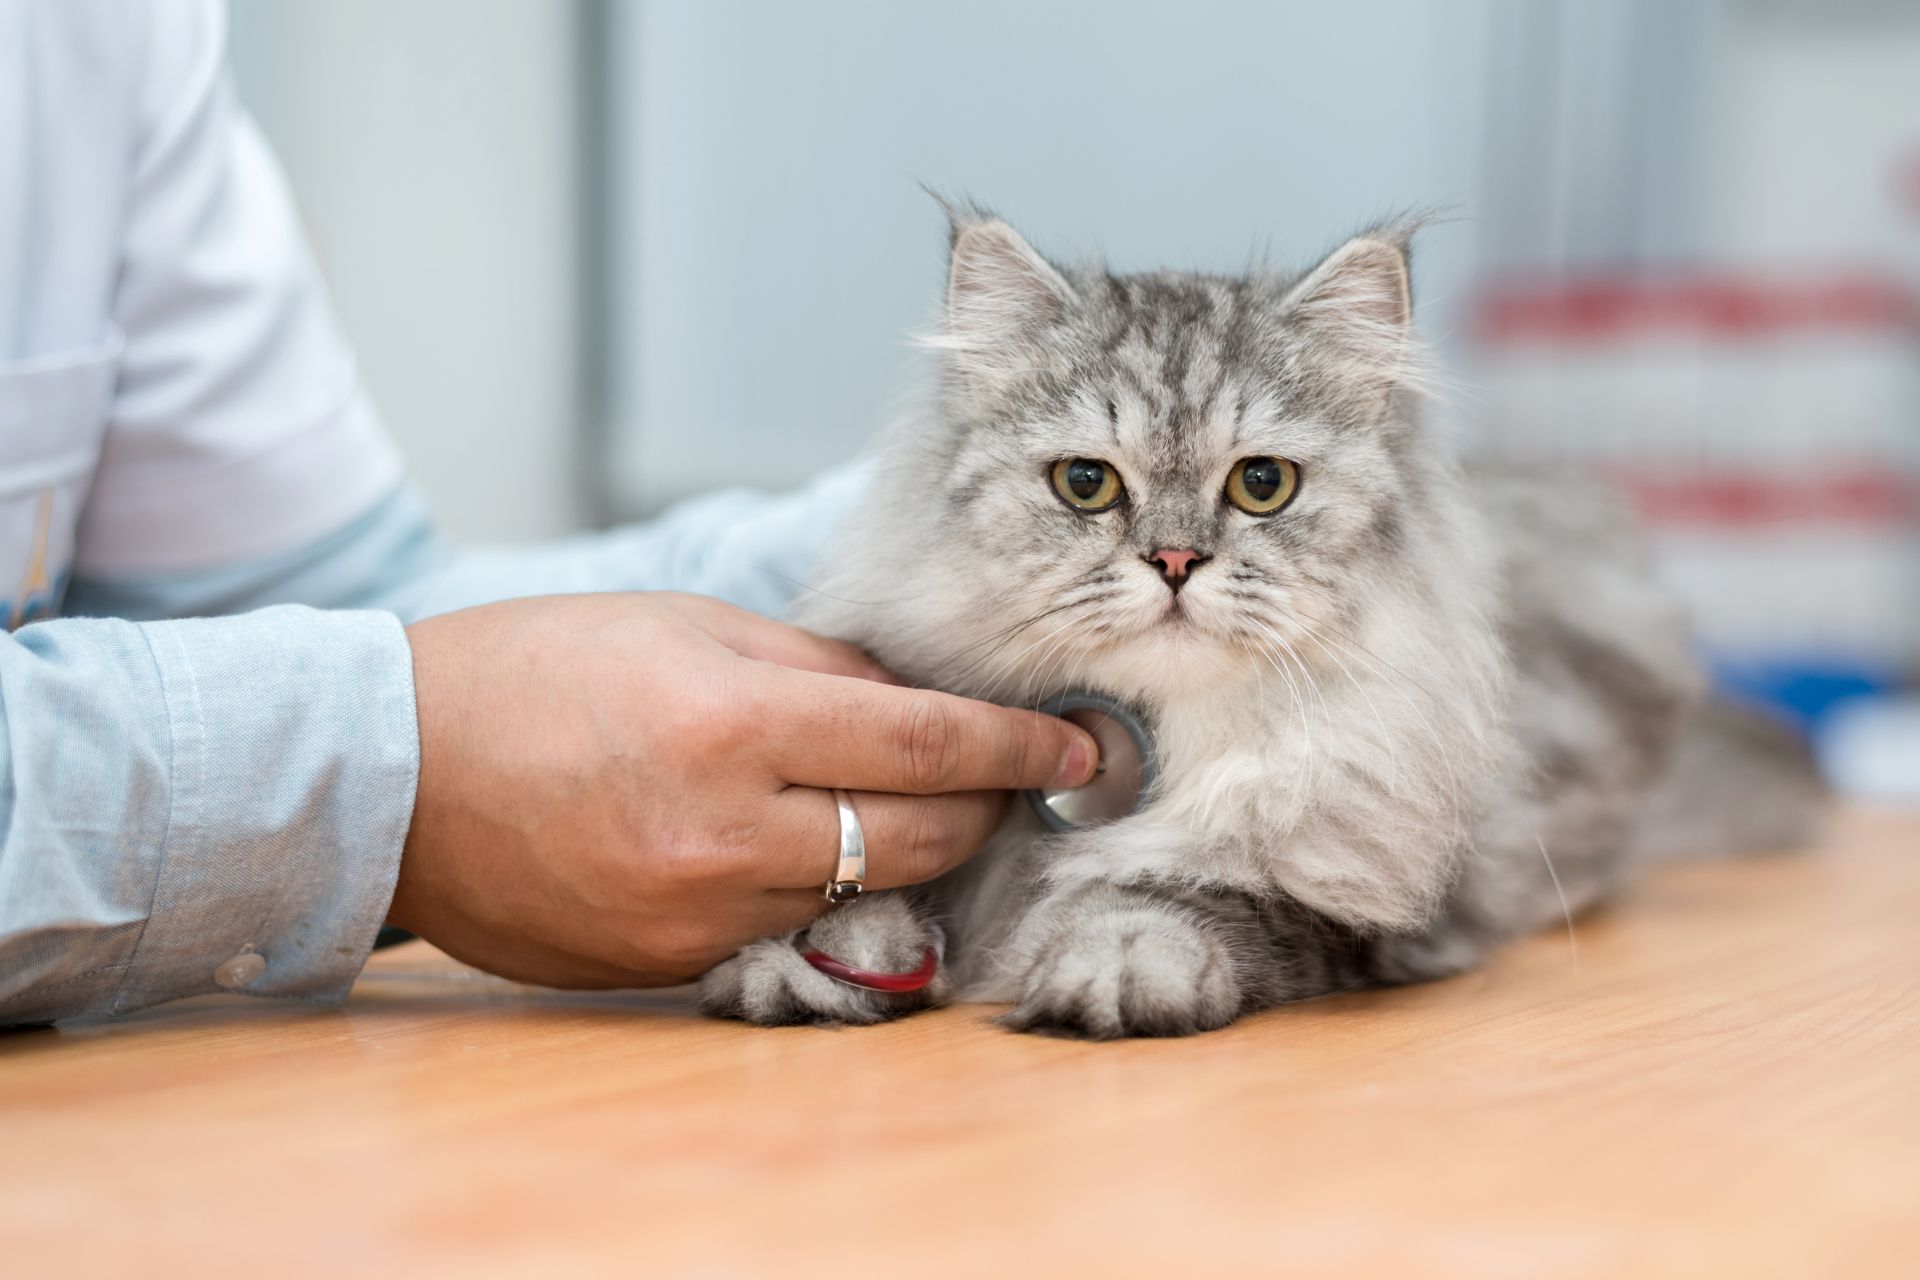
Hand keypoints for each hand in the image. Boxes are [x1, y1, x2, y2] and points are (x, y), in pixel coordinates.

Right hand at [387, 592, 1096, 988]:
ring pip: (859, 891)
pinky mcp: (664, 966)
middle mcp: (722, 831)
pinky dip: (814, 889)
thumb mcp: (677, 626)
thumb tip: (910, 699)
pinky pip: (782, 930)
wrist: (390, 773)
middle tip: (1012, 779)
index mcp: (730, 721)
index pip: (923, 746)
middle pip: (917, 836)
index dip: (1017, 747)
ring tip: (913, 808)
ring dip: (906, 851)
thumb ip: (811, 667)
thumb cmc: (530, 672)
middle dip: (985, 808)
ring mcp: (694, 914)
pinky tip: (801, 848)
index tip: (1080, 746)